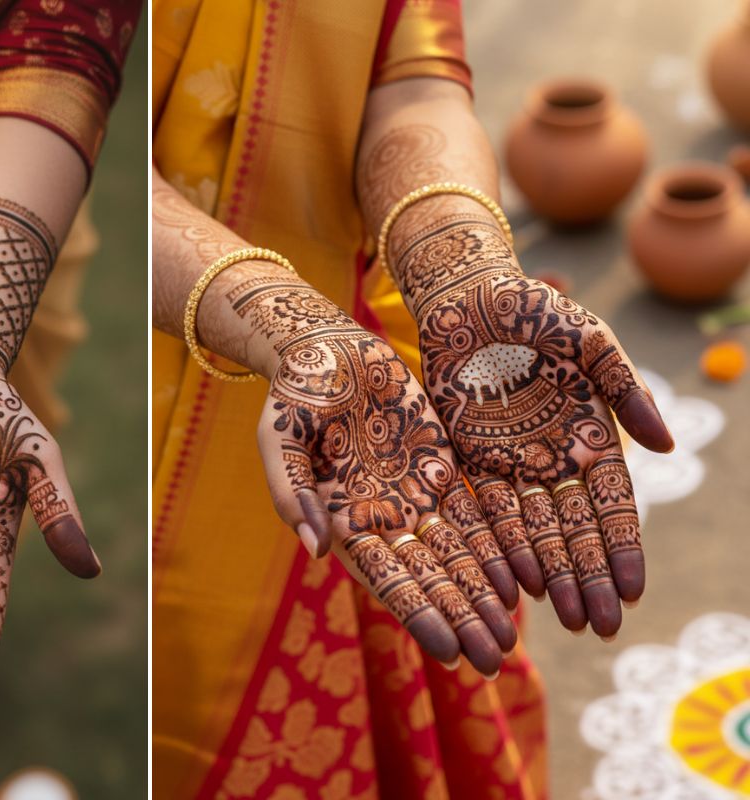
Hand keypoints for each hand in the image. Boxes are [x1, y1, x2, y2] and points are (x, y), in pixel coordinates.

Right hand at [230, 277, 517, 674]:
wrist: (326, 350)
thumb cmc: (293, 394)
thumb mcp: (278, 439)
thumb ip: (290, 492)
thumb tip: (314, 549)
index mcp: (340, 521)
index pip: (384, 579)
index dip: (417, 614)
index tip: (447, 652)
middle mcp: (380, 520)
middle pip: (427, 579)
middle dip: (459, 619)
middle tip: (493, 660)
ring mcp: (412, 497)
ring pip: (455, 557)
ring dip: (481, 597)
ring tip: (510, 638)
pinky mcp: (439, 470)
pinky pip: (473, 517)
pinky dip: (494, 550)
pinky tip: (519, 583)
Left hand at [412, 244, 671, 636]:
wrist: (468, 295)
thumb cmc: (536, 311)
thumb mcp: (590, 343)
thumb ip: (625, 390)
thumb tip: (665, 449)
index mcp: (589, 435)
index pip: (611, 505)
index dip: (622, 549)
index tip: (634, 592)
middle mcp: (551, 458)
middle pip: (573, 530)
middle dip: (588, 580)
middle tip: (601, 630)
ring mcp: (509, 462)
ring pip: (534, 531)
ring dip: (551, 576)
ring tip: (566, 621)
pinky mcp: (466, 458)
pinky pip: (486, 511)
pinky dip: (502, 546)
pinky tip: (515, 585)